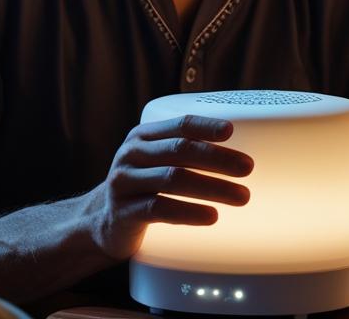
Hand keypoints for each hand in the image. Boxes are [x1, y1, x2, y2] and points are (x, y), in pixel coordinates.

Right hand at [81, 114, 253, 260]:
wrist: (101, 222)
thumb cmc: (141, 188)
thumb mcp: (154, 162)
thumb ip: (183, 153)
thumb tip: (236, 155)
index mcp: (143, 137)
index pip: (179, 125)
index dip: (206, 127)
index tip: (231, 132)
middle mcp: (131, 155)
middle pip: (180, 150)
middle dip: (217, 158)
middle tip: (247, 168)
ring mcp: (124, 183)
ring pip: (173, 179)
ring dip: (212, 187)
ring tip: (241, 196)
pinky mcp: (124, 212)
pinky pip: (160, 209)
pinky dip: (189, 212)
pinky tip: (212, 216)